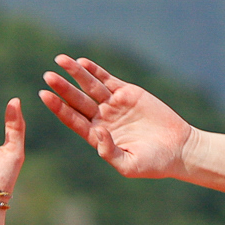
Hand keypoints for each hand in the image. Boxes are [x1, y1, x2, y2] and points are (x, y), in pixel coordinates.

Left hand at [40, 55, 192, 178]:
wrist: (179, 148)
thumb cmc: (154, 163)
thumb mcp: (130, 165)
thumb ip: (110, 153)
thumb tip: (98, 133)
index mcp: (98, 137)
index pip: (73, 120)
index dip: (59, 108)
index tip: (45, 96)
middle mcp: (102, 119)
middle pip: (77, 100)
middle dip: (63, 88)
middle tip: (47, 76)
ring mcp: (114, 105)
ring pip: (90, 86)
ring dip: (75, 74)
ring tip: (60, 59)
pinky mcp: (127, 93)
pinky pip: (107, 80)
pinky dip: (95, 71)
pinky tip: (81, 63)